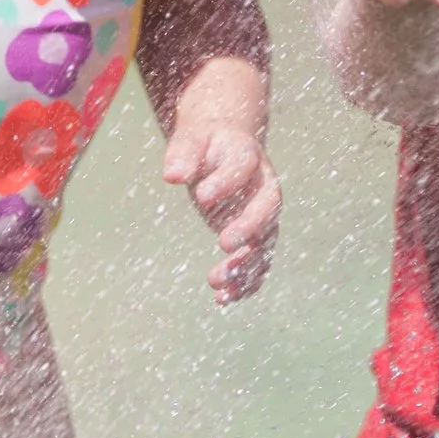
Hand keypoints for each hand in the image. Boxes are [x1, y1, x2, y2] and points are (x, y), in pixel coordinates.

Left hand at [163, 122, 279, 304]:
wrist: (226, 145)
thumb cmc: (206, 141)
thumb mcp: (192, 139)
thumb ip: (183, 154)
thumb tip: (172, 175)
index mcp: (249, 158)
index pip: (242, 169)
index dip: (226, 183)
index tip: (202, 197)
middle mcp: (264, 188)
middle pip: (266, 210)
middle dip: (248, 229)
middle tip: (223, 244)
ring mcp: (262, 215)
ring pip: (263, 243)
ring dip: (245, 265)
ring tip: (217, 283)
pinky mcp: (254, 236)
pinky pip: (257, 262)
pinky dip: (245, 281)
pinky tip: (224, 298)